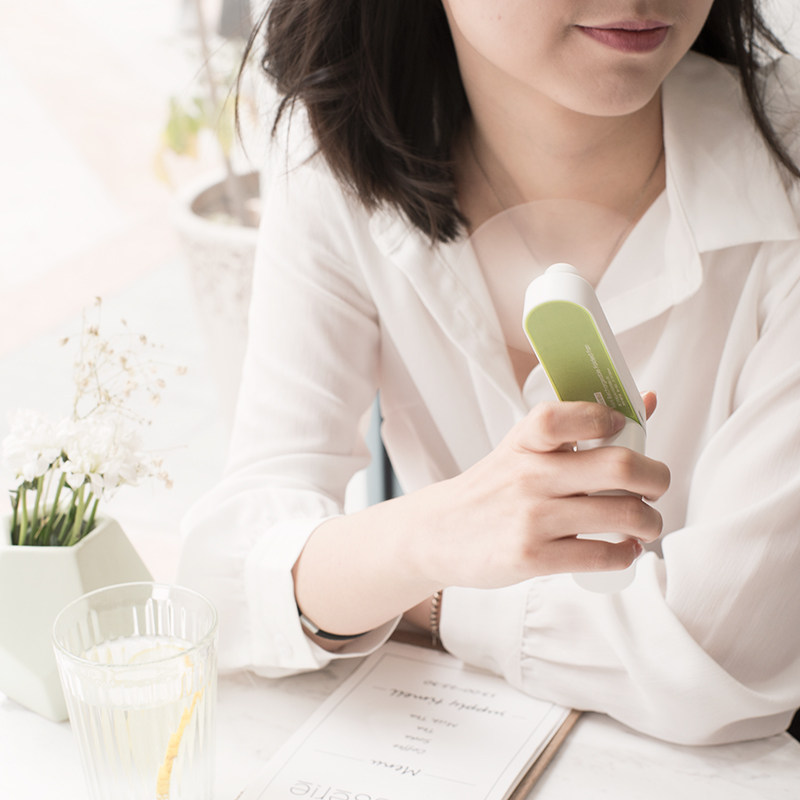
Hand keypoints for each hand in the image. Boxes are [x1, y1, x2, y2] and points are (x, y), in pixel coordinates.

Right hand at [414, 399, 669, 589]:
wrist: (438, 534)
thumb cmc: (493, 489)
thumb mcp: (523, 451)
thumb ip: (581, 428)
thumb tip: (648, 399)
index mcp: (524, 442)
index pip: (562, 415)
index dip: (603, 417)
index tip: (621, 426)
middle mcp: (528, 476)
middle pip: (618, 466)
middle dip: (656, 477)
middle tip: (656, 486)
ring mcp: (530, 518)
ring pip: (622, 514)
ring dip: (650, 521)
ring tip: (646, 523)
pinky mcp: (532, 557)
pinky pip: (602, 555)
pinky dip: (626, 553)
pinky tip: (624, 549)